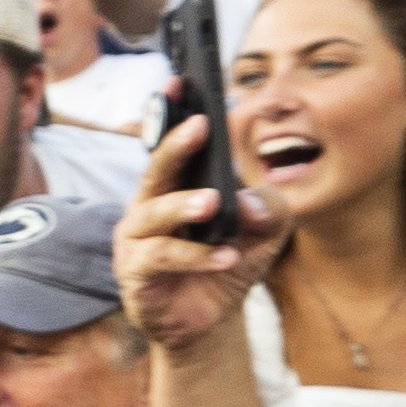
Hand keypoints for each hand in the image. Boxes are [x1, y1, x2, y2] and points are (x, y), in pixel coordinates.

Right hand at [116, 115, 288, 353]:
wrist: (207, 324)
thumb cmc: (225, 265)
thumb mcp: (264, 235)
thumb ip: (269, 210)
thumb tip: (250, 203)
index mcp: (173, 188)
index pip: (168, 144)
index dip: (170, 112)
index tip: (180, 82)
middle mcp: (147, 208)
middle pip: (156, 170)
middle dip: (175, 145)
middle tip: (200, 127)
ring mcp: (136, 242)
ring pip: (154, 216)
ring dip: (184, 207)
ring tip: (214, 204)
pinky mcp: (136, 275)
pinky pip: (161, 259)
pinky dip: (195, 256)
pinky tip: (226, 257)